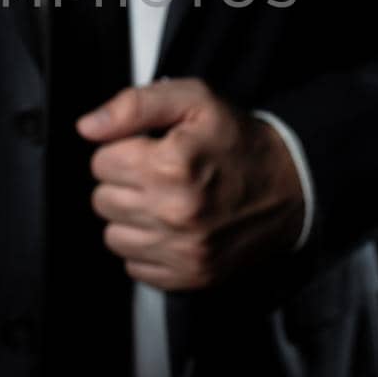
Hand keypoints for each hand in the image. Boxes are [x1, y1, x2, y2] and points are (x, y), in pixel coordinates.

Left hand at [78, 77, 305, 290]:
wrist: (289, 187)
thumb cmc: (237, 142)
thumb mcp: (193, 100)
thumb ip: (134, 105)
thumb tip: (88, 127)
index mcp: (171, 165)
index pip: (100, 161)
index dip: (121, 150)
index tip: (147, 149)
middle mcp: (174, 212)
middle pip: (102, 199)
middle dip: (123, 183)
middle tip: (156, 174)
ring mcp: (182, 250)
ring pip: (113, 235)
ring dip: (131, 217)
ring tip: (163, 200)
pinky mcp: (189, 275)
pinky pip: (134, 266)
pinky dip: (147, 247)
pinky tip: (170, 228)